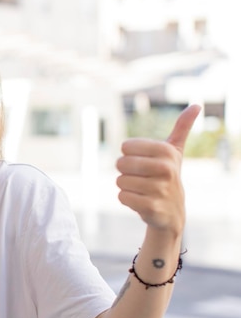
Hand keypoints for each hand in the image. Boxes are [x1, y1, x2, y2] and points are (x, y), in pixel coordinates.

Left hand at [116, 104, 200, 233]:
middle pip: (120, 164)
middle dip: (125, 172)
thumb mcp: (175, 151)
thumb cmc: (167, 175)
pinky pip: (122, 197)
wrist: (172, 211)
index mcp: (167, 151)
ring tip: (142, 189)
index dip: (129, 155)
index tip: (143, 161)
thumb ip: (182, 128)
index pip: (126, 147)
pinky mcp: (151, 207)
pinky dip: (126, 199)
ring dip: (126, 186)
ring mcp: (160, 189)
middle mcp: (166, 168)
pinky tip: (140, 200)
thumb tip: (196, 105)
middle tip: (140, 177)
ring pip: (120, 181)